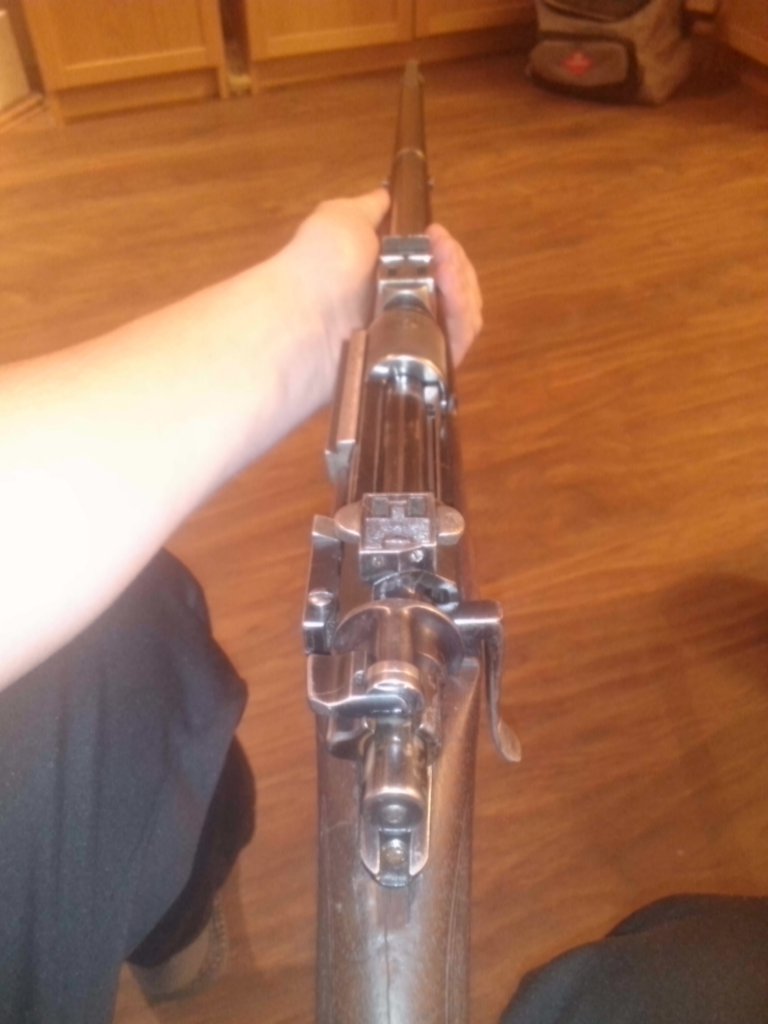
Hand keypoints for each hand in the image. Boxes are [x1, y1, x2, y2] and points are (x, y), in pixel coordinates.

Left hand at [284, 190, 482, 402]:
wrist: (304, 321)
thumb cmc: (322, 264)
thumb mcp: (341, 217)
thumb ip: (370, 208)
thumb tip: (387, 195)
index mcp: (386, 275)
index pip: (437, 264)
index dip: (446, 247)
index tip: (437, 234)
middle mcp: (400, 307)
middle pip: (454, 289)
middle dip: (458, 266)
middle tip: (443, 257)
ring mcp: (410, 337)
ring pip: (460, 316)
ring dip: (464, 290)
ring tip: (447, 277)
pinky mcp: (418, 367)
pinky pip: (456, 346)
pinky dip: (463, 321)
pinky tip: (453, 300)